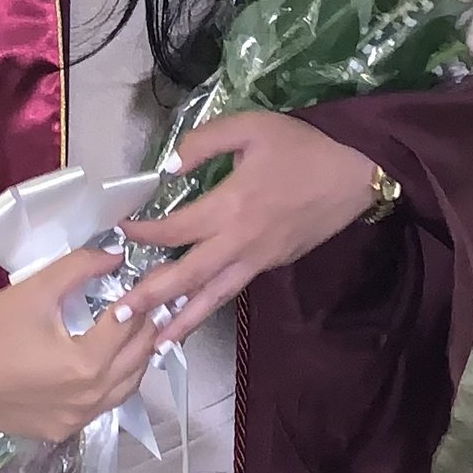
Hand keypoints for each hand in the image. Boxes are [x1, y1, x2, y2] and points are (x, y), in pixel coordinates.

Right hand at [0, 251, 155, 442]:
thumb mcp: (37, 288)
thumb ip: (81, 267)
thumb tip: (117, 254)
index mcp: (87, 363)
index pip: (131, 326)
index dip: (141, 299)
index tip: (146, 282)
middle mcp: (89, 398)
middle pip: (136, 361)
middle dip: (146, 330)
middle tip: (147, 305)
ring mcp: (75, 421)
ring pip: (124, 390)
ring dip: (134, 361)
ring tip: (132, 334)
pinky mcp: (60, 432)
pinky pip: (100, 409)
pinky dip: (110, 387)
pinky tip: (102, 368)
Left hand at [122, 115, 378, 346]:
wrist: (354, 175)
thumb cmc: (300, 147)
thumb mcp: (250, 126)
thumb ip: (205, 142)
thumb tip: (169, 166)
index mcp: (232, 205)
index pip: (177, 230)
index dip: (144, 234)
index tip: (119, 234)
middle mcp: (241, 242)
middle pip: (189, 276)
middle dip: (152, 297)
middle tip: (118, 315)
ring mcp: (258, 260)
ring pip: (213, 296)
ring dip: (182, 321)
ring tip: (153, 345)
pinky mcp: (271, 266)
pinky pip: (233, 290)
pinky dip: (209, 307)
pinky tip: (192, 315)